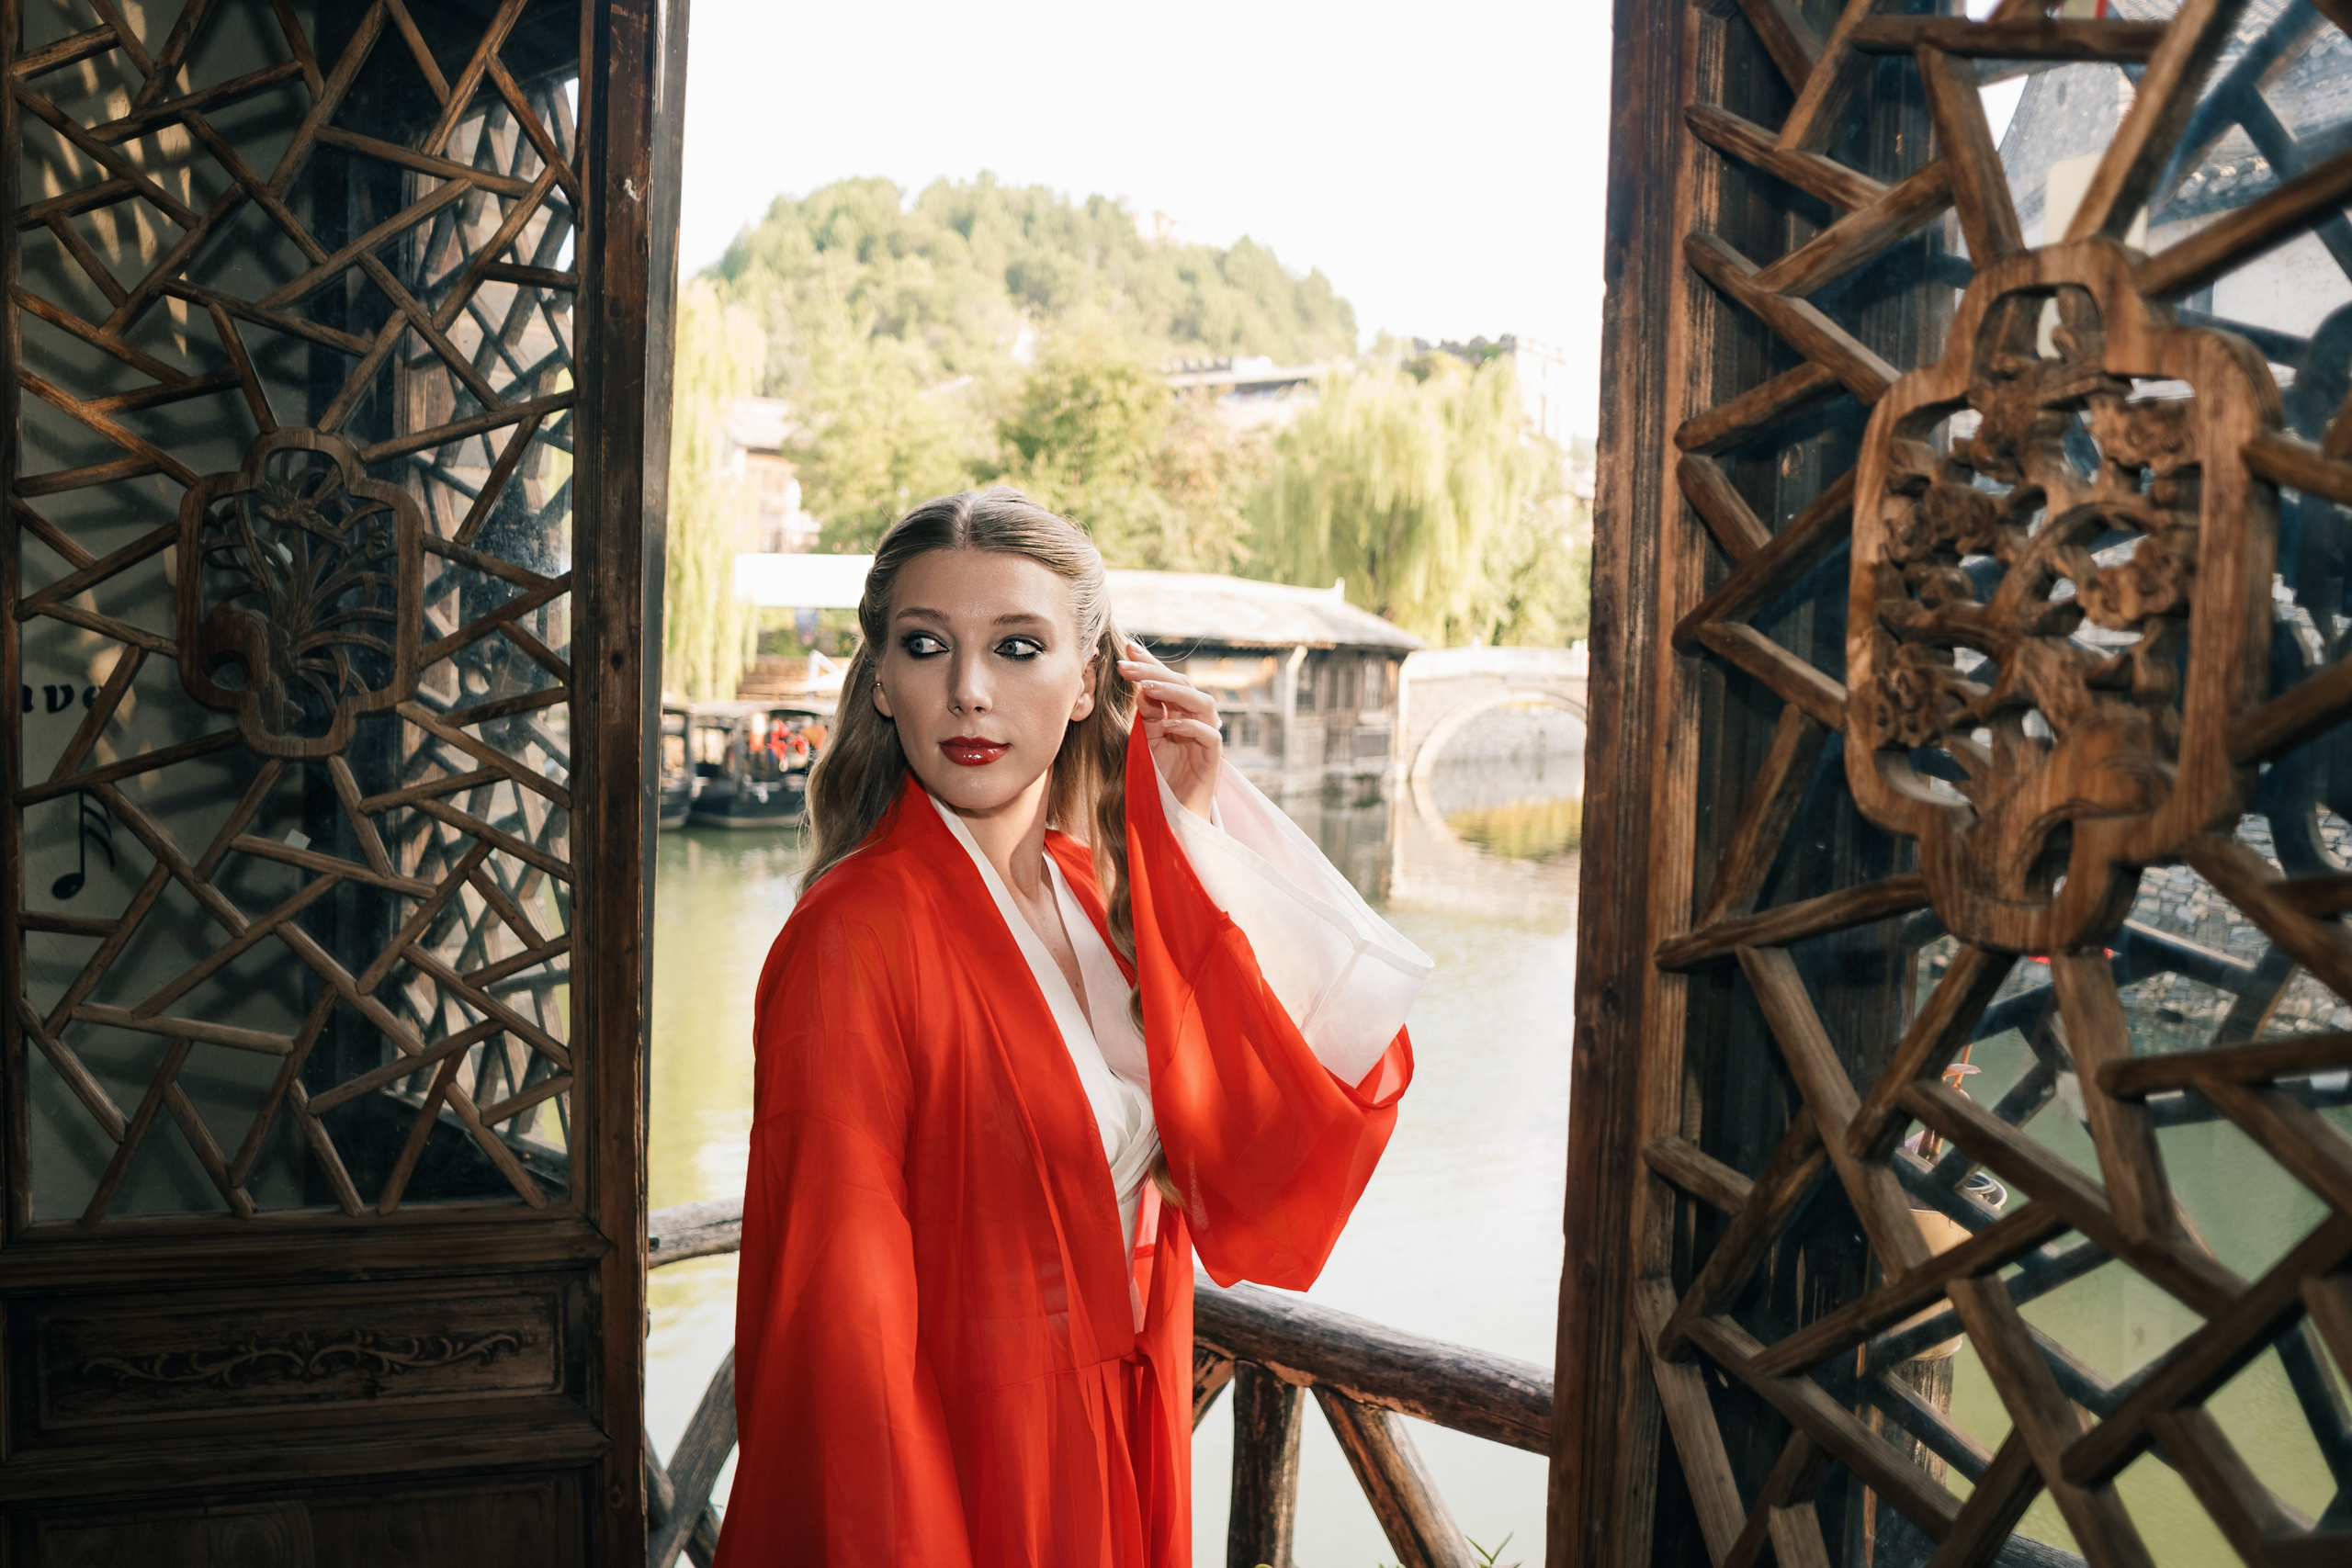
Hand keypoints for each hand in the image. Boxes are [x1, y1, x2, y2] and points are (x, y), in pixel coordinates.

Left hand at [1116, 639, 1220, 819]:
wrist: (1172, 817)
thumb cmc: (1158, 780)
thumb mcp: (1146, 744)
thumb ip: (1146, 717)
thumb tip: (1141, 688)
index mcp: (1178, 714)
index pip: (1167, 682)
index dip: (1151, 664)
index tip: (1127, 649)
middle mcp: (1195, 722)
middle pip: (1184, 686)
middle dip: (1154, 672)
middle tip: (1125, 666)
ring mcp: (1206, 739)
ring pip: (1203, 704)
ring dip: (1174, 693)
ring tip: (1146, 688)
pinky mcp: (1213, 760)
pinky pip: (1210, 736)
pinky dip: (1190, 726)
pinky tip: (1169, 725)